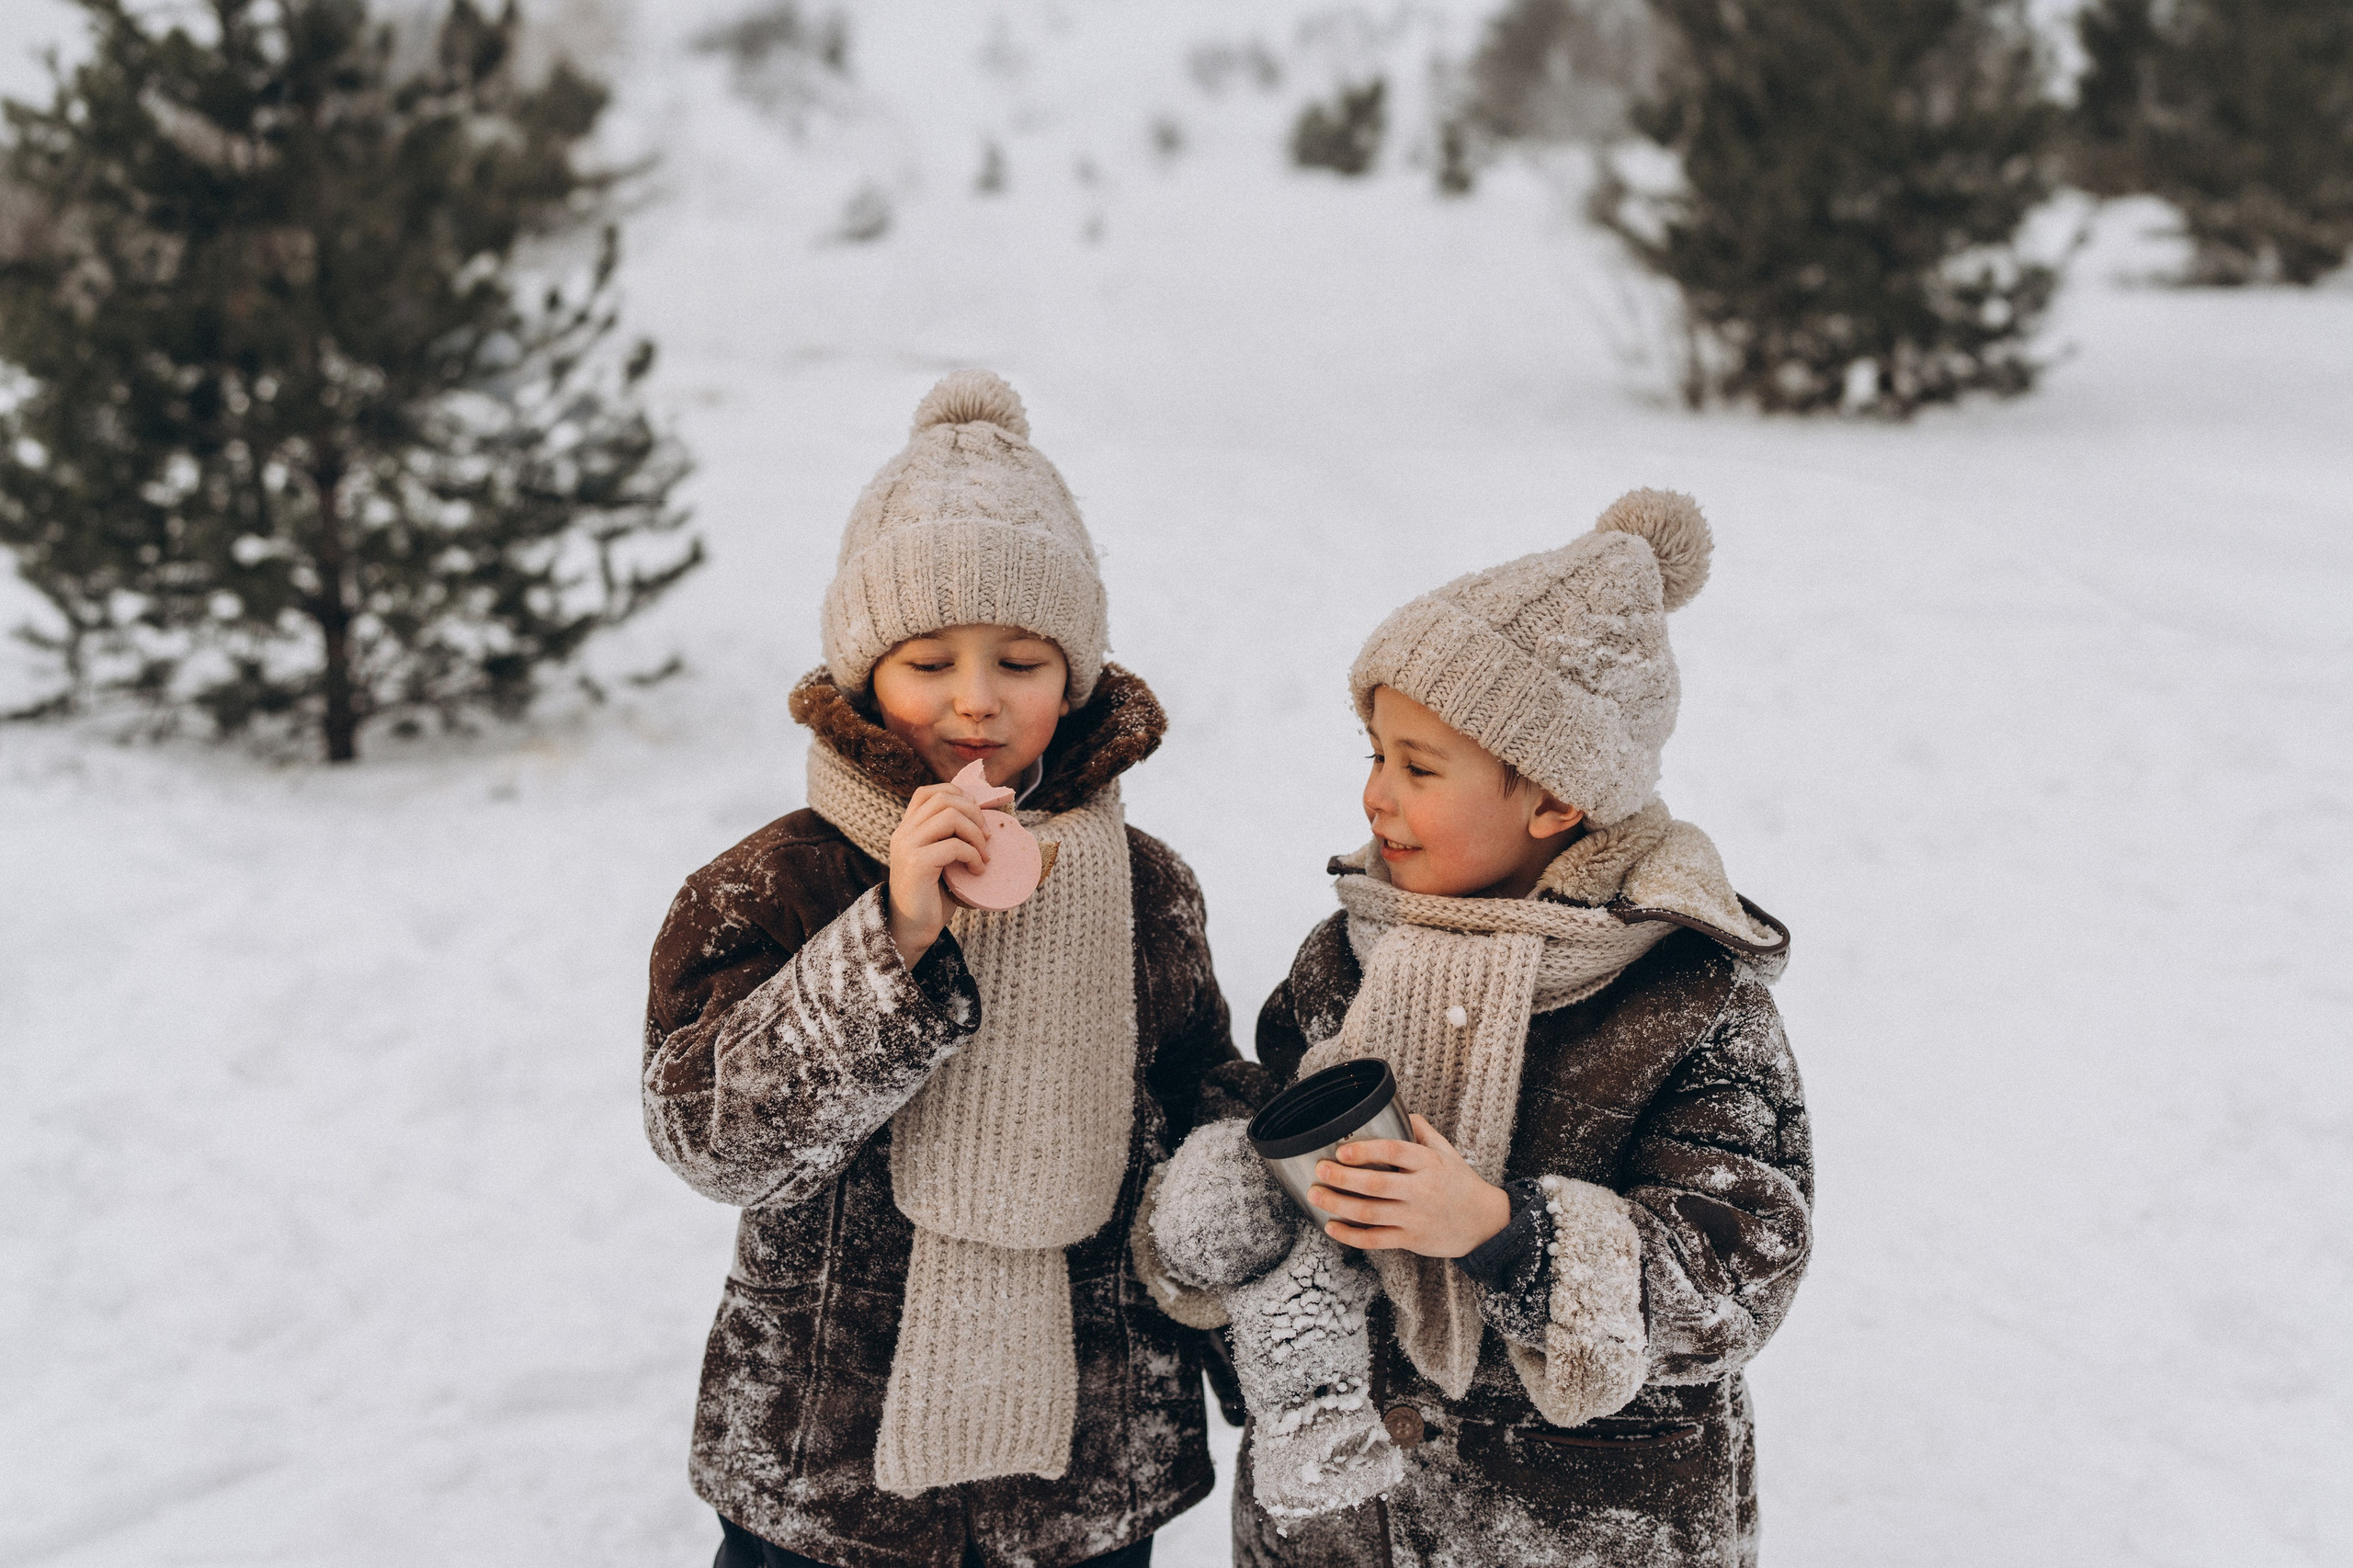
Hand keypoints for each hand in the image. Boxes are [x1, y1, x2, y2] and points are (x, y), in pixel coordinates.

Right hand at [885, 783, 988, 966]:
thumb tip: (984, 820)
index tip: (976, 816)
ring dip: (976, 834)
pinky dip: (973, 855)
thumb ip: (949, 839)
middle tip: (987, 838)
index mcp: (906, 829)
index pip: (927, 792)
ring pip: (950, 817)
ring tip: (983, 855)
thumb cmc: (931, 897)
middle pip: (944, 799)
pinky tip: (977, 871)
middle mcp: (903, 833)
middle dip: (974, 813)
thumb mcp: (940, 860)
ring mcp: (907, 847)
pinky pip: (954, 846)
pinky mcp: (917, 864)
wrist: (911, 930)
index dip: (956, 794)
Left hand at [1309, 1114, 1511, 1257]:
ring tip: (1316, 1195)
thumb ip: (1423, 1132)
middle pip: (1375, 1184)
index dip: (1365, 1150)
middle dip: (1342, 1178)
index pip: (1394, 1152)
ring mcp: (1416, 1217)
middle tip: (1320, 1170)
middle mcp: (1422, 1190)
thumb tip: (1403, 1112)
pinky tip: (1331, 1227)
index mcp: (1429, 1163)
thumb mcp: (1448, 1153)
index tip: (1341, 1150)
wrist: (1486, 1223)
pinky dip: (1351, 1235)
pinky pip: (1376, 1239)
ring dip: (1338, 1204)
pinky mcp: (1412, 1240)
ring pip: (1370, 1213)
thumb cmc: (1461, 1184)